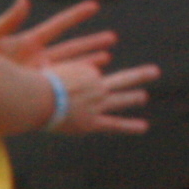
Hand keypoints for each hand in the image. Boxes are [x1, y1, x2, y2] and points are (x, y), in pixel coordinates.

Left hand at [0, 0, 118, 73]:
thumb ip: (8, 20)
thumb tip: (24, 1)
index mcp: (27, 41)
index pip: (57, 25)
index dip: (75, 15)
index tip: (94, 5)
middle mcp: (36, 56)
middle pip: (70, 46)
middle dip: (91, 41)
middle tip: (112, 37)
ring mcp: (37, 73)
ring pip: (70, 65)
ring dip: (89, 60)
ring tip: (108, 56)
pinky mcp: (34, 88)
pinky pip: (60, 84)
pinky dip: (75, 79)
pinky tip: (91, 78)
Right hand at [44, 54, 160, 134]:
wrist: (37, 100)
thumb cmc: (33, 85)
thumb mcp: (41, 68)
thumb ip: (46, 66)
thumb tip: (41, 61)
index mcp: (86, 71)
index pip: (91, 74)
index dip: (80, 79)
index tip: (65, 85)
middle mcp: (97, 85)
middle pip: (121, 80)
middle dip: (139, 76)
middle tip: (155, 71)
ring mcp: (98, 104)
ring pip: (121, 99)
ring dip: (134, 97)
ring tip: (143, 97)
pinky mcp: (93, 122)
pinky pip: (114, 124)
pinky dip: (129, 126)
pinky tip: (143, 127)